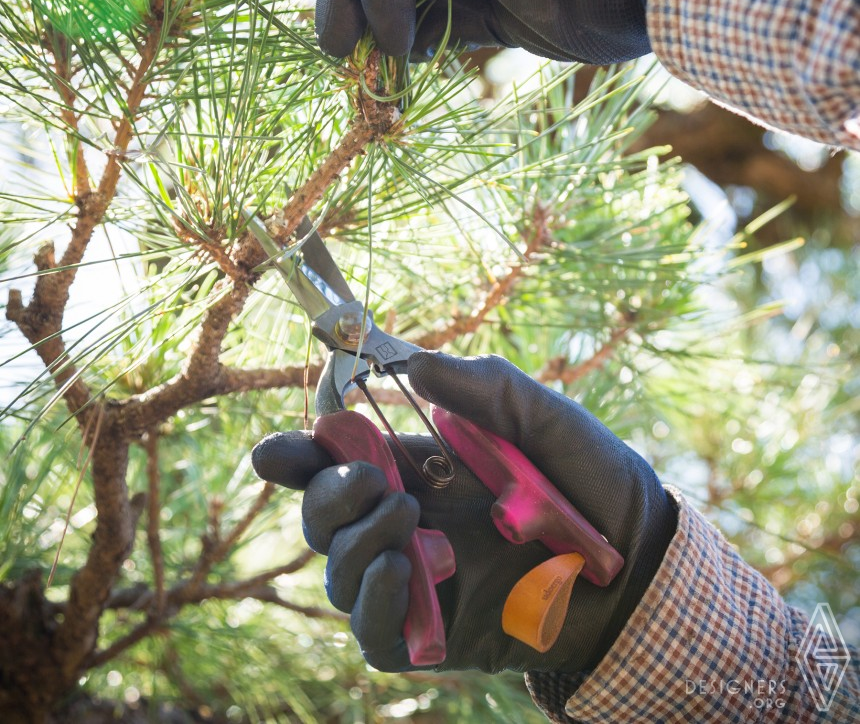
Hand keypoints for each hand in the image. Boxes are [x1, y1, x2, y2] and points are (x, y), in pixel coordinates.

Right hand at [252, 352, 676, 673]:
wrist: (637, 563)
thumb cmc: (589, 481)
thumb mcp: (540, 418)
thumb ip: (482, 386)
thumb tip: (413, 363)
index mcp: (418, 467)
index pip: (335, 460)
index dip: (296, 455)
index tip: (276, 451)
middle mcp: (406, 520)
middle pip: (322, 515)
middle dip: (326, 494)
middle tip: (371, 479)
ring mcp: (416, 578)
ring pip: (338, 570)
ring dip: (354, 541)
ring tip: (406, 517)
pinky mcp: (433, 631)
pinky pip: (372, 628)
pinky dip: (372, 600)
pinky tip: (400, 569)